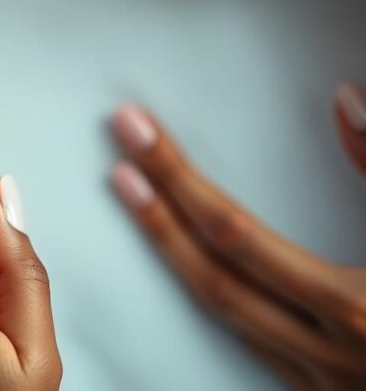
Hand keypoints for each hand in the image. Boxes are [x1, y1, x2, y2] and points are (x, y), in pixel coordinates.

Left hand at [109, 82, 365, 388]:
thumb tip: (345, 100)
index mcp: (360, 309)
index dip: (179, 181)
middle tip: (120, 155)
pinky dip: (216, 297)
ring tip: (138, 199)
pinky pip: (253, 342)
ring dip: (174, 256)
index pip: (237, 235)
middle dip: (158, 214)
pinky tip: (195, 262)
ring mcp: (325, 383)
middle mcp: (331, 356)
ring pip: (223, 317)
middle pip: (213, 279)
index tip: (137, 135)